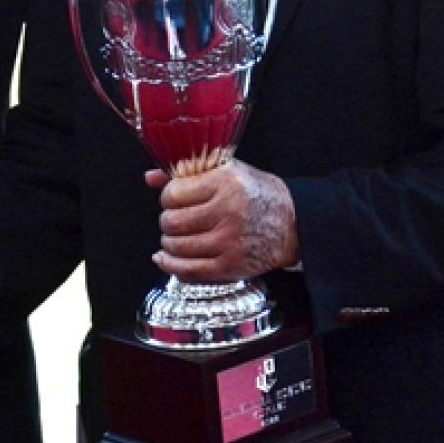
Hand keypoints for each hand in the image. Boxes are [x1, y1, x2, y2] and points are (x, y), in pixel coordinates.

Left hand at [149, 160, 298, 282]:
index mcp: (225, 183)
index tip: (173, 199)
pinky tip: (166, 257)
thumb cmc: (256, 194)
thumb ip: (187, 173)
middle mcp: (228, 212)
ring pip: (176, 246)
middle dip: (166, 221)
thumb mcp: (226, 172)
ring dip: (168, 242)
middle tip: (175, 219)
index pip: (173, 194)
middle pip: (171, 222)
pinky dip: (170, 264)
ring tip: (177, 236)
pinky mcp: (230, 267)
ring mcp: (229, 242)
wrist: (293, 223)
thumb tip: (150, 177)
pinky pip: (188, 270)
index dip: (167, 197)